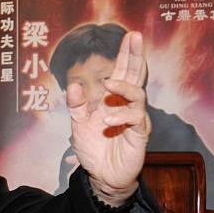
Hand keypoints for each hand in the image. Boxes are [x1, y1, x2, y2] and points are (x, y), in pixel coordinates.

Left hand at [67, 31, 151, 205]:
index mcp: (114, 100)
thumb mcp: (78, 125)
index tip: (128, 35)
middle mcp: (127, 105)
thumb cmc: (93, 149)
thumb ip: (76, 105)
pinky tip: (106, 121)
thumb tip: (74, 84)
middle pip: (136, 76)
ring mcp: (135, 119)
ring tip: (107, 85)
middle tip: (135, 36)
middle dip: (135, 55)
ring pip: (138, 94)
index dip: (126, 54)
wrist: (101, 177)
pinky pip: (136, 118)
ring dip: (123, 87)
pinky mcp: (139, 134)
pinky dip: (120, 115)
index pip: (123, 72)